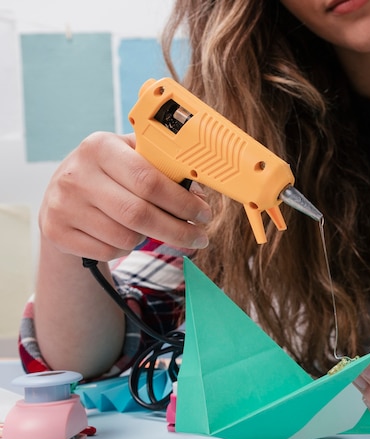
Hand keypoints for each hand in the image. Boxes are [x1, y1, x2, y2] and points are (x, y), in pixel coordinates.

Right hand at [39, 132, 211, 260]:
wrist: (61, 196)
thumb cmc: (109, 176)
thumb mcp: (130, 158)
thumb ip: (163, 168)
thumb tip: (199, 194)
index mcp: (100, 147)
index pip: (149, 180)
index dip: (183, 202)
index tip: (204, 214)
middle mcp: (77, 175)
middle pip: (140, 215)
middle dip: (178, 230)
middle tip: (200, 237)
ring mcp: (63, 205)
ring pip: (127, 237)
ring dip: (149, 239)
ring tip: (153, 229)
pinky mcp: (57, 231)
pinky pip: (109, 252)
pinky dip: (125, 249)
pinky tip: (123, 236)